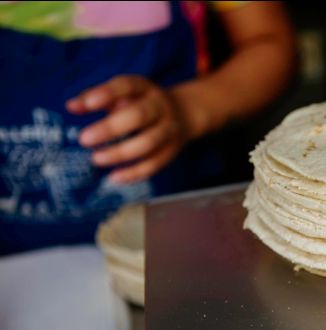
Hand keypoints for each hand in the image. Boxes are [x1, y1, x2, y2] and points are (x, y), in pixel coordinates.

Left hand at [67, 75, 190, 183]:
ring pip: (148, 142)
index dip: (107, 94)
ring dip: (121, 153)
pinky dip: (135, 173)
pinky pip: (155, 163)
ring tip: (96, 159)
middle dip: (111, 128)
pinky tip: (114, 177)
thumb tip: (71, 106)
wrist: (183, 113)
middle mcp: (160, 106)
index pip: (126, 85)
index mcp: (144, 88)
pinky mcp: (172, 150)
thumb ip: (95, 98)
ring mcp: (169, 129)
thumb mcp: (121, 94)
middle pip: (139, 115)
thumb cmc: (140, 103)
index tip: (86, 105)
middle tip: (84, 139)